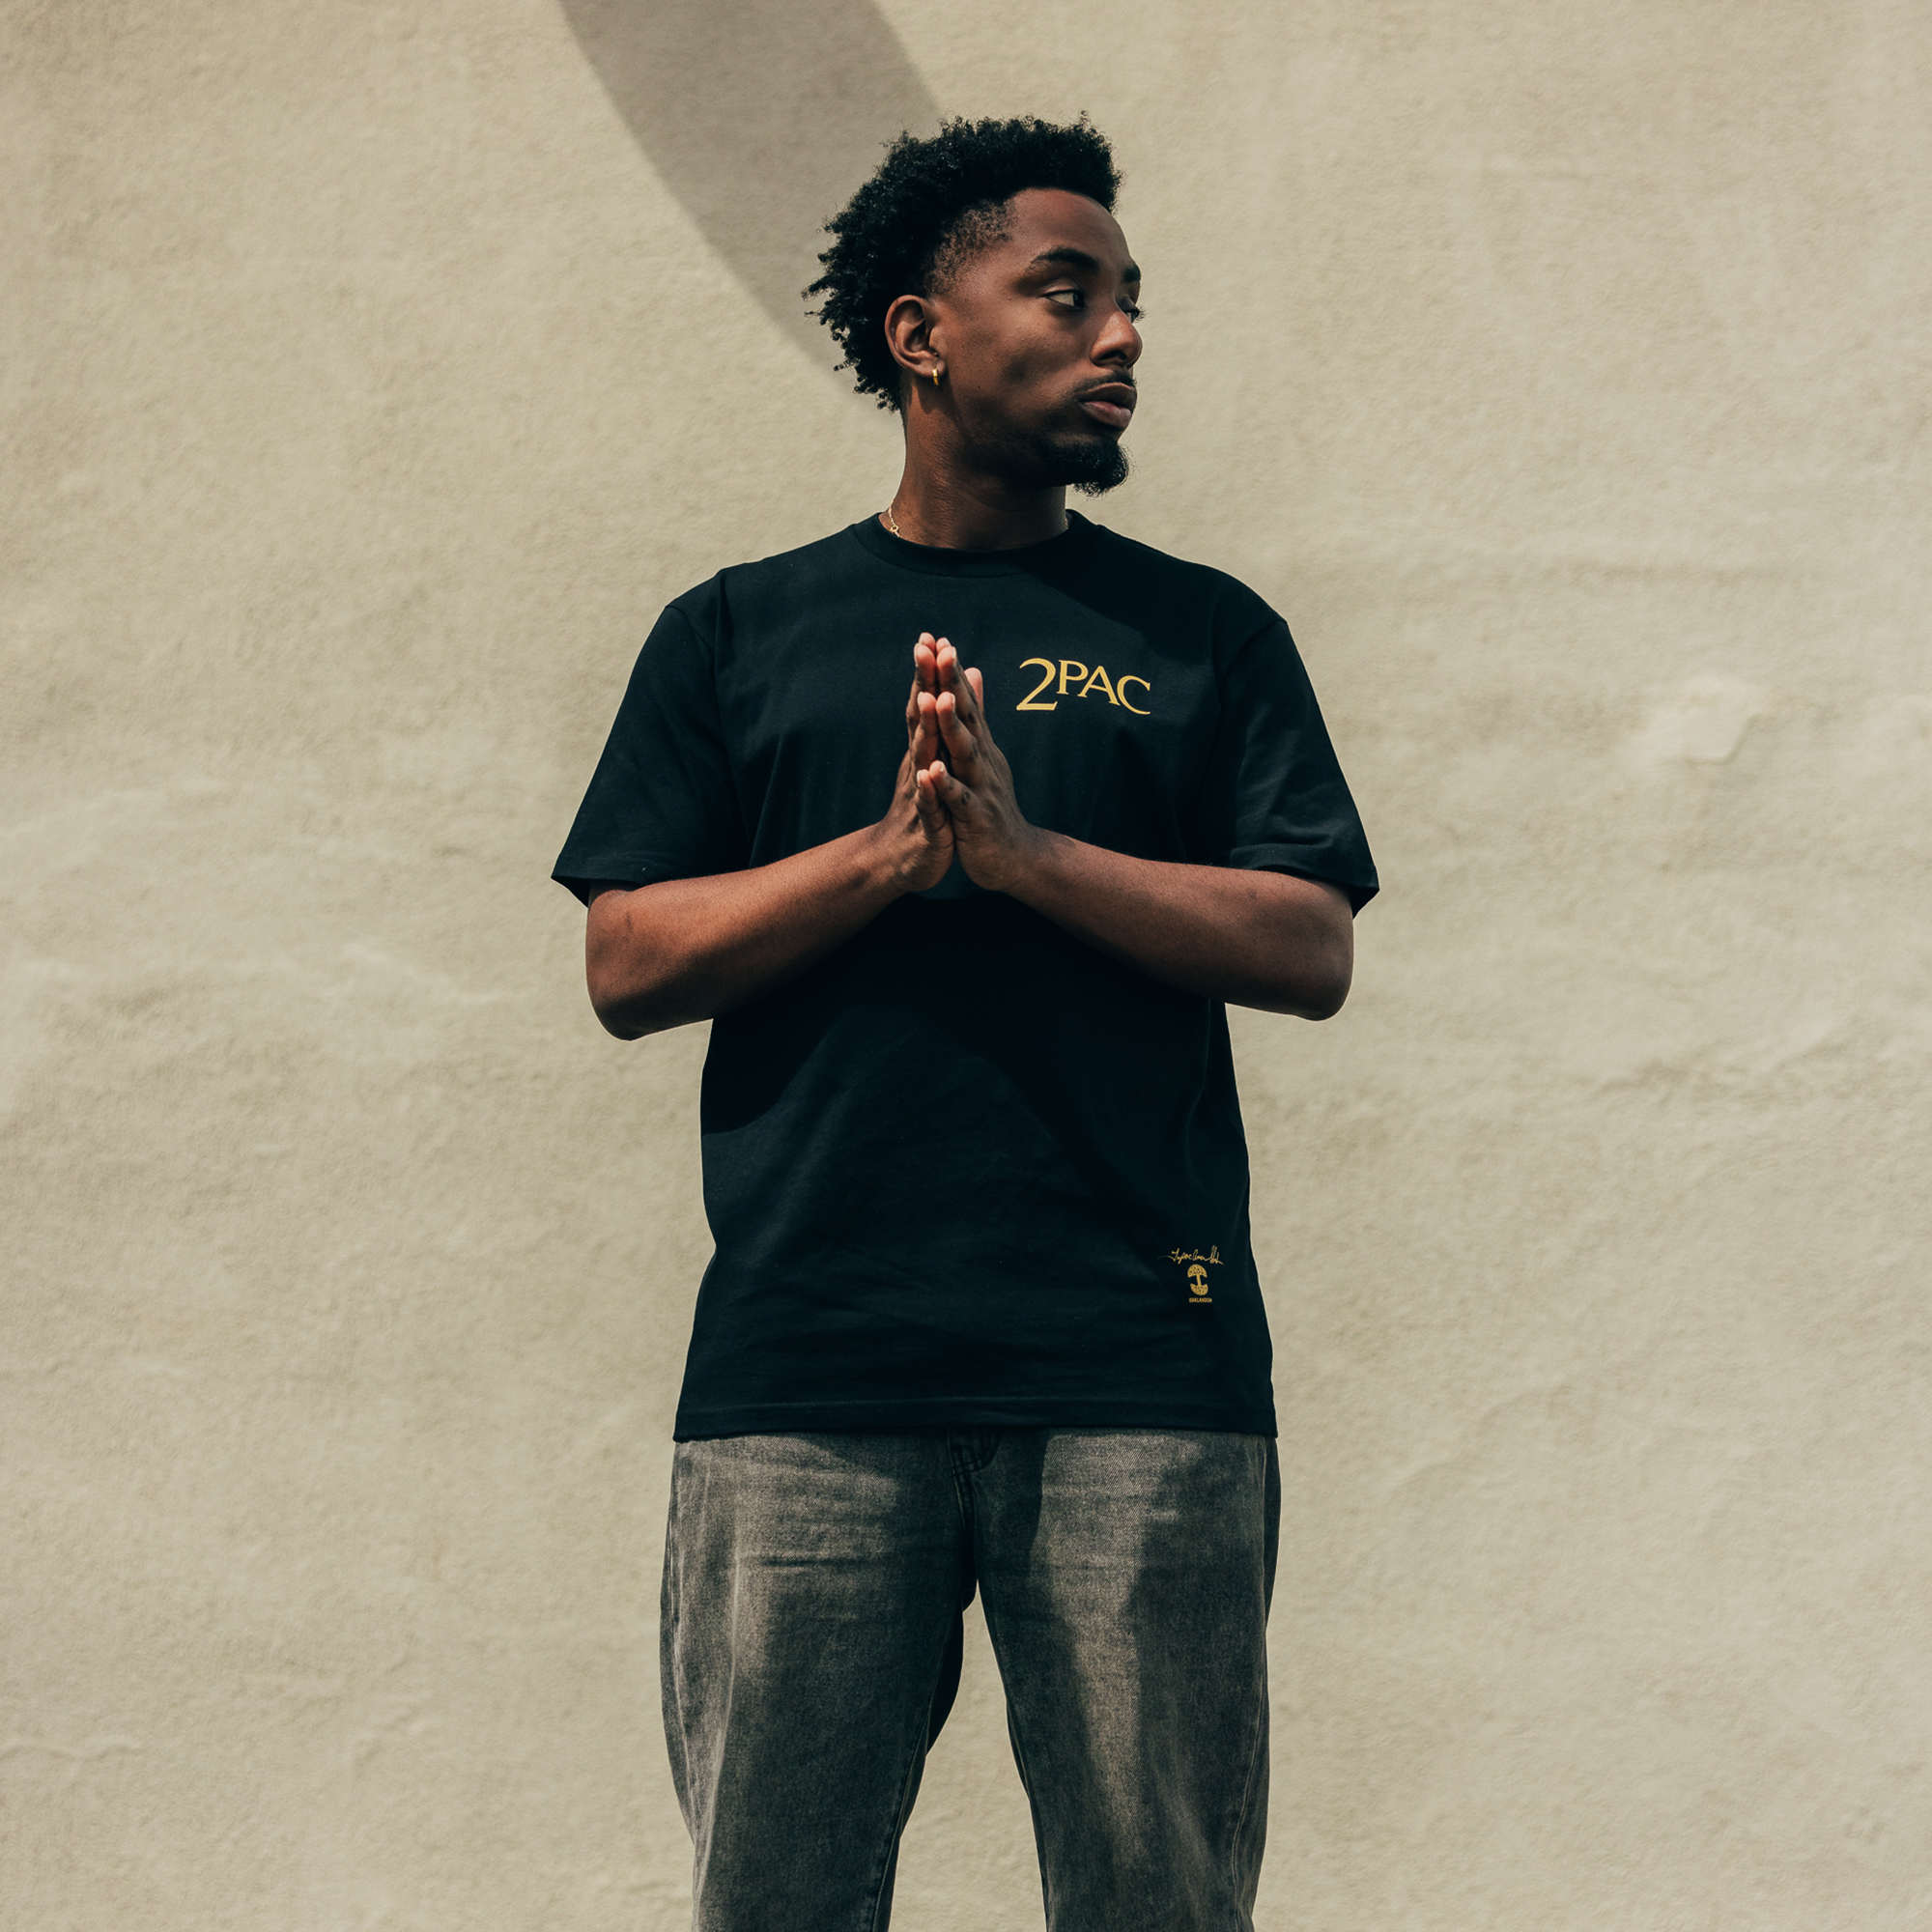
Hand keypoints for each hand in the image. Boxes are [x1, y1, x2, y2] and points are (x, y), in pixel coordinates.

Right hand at [872, 632, 955, 891]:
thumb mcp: (933, 765)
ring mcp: (919, 791)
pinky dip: (929, 788)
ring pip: (923, 755)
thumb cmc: (921, 810)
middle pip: (919, 718)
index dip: (928, 672)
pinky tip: (930, 774)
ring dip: (926, 727)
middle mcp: (918, 764)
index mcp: (924, 751)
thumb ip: (938, 728)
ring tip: (930, 699)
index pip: (925, 704)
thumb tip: (941, 690)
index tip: (932, 635)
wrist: (900, 860)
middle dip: (923, 684)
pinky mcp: (927, 822)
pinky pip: (927, 803)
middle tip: (925, 649)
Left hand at [914, 637, 1042, 892]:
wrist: (1013, 856)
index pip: (963, 701)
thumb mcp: (983, 755)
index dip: (950, 671)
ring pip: (965, 753)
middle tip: (939, 651)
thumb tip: (973, 673)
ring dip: (951, 726)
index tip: (936, 638)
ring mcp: (981, 787)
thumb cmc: (991, 805)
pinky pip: (959, 799)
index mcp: (979, 746)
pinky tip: (933, 771)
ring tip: (937, 699)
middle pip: (965, 716)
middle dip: (950, 684)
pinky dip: (946, 785)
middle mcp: (983, 760)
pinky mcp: (975, 817)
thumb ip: (976, 714)